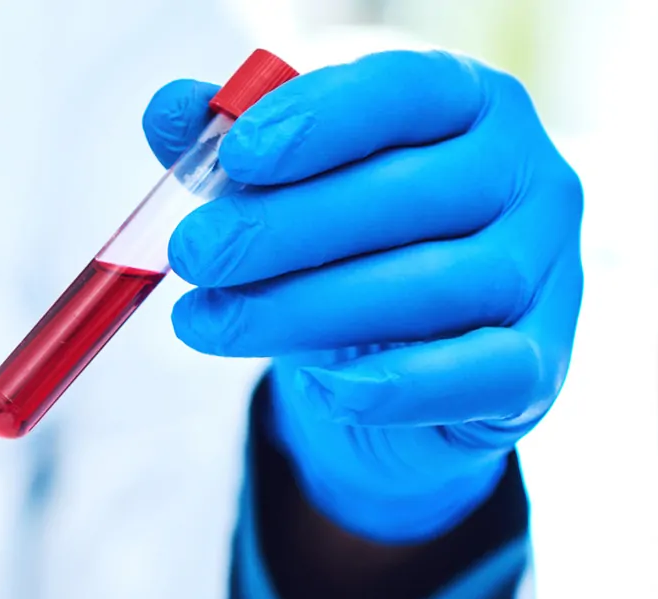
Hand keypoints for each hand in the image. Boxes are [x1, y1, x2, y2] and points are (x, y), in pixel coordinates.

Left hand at [141, 50, 582, 542]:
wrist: (399, 365)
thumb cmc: (341, 248)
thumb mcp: (285, 189)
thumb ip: (228, 148)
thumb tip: (169, 110)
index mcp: (469, 106)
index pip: (405, 92)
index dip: (319, 119)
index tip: (236, 157)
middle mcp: (529, 177)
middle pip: (410, 195)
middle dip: (284, 228)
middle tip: (192, 254)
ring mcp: (547, 272)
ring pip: (430, 286)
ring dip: (303, 309)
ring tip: (205, 323)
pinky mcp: (539, 364)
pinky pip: (477, 374)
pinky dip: (396, 385)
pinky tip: (321, 388)